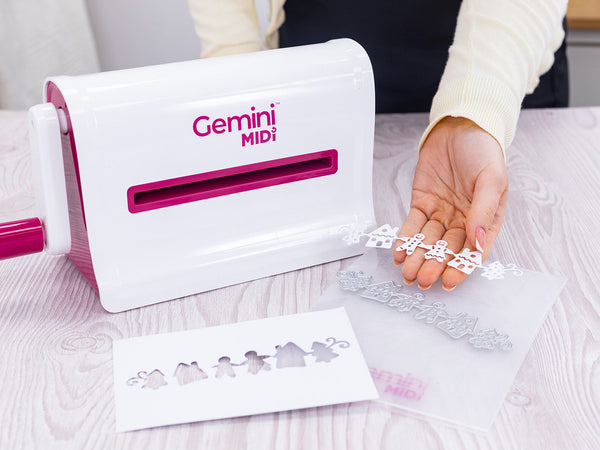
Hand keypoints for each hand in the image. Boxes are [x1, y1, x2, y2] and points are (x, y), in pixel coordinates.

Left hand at [393, 116, 508, 289]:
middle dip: (434, 265)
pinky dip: (405, 239)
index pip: (472, 251)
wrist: (460, 126)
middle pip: (446, 249)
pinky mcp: (422, 204)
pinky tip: (399, 253)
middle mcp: (463, 221)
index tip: (448, 281)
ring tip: (408, 272)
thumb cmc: (483, 151)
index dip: (460, 268)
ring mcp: (441, 213)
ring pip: (428, 241)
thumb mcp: (492, 179)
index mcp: (485, 220)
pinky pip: (412, 226)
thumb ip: (483, 210)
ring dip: (417, 257)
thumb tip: (476, 241)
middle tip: (422, 279)